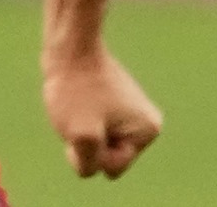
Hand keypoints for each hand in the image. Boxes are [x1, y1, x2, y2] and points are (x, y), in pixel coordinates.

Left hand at [45, 47, 161, 179]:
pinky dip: (81, 117)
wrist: (69, 48)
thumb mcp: (80, 138)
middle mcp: (146, 123)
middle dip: (89, 142)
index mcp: (147, 132)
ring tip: (78, 104)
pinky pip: (93, 125)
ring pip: (98, 141)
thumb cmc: (76, 91)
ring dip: (82, 129)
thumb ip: (89, 165)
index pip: (112, 168)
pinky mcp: (115, 102)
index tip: (85, 122)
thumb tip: (95, 162)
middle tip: (80, 113)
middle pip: (108, 157)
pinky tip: (79, 97)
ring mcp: (131, 112)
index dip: (92, 152)